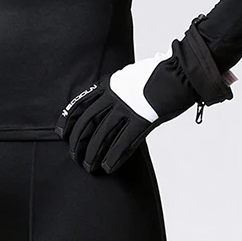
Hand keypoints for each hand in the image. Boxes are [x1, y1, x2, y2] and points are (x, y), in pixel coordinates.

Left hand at [55, 50, 197, 173]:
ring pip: (102, 136)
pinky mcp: (142, 121)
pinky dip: (113, 157)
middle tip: (74, 155)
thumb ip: (117, 89)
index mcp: (110, 85)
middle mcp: (114, 97)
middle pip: (88, 123)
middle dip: (78, 142)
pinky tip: (107, 167)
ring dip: (92, 153)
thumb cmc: (159, 75)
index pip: (81, 104)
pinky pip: (123, 143)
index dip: (68, 120)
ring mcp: (127, 109)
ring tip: (88, 166)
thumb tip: (110, 98)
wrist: (180, 73)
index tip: (60, 133)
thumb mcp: (130, 76)